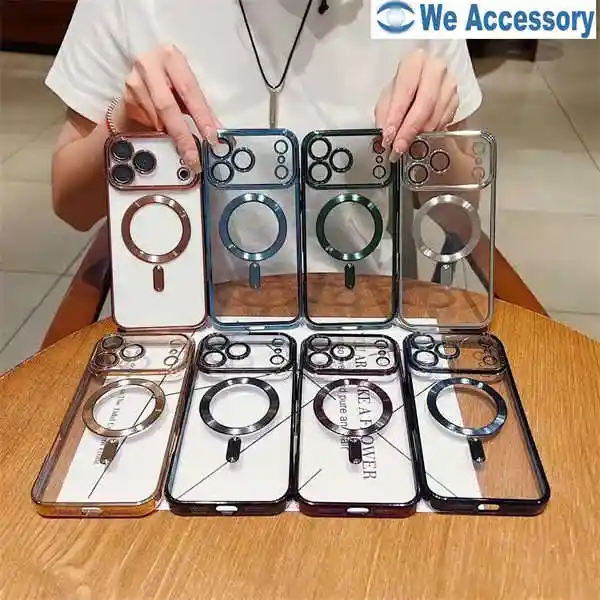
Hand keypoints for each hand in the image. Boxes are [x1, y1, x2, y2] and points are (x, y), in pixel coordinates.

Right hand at [113, 45, 220, 169]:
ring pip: (154, 117)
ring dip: (167, 132)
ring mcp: (133, 80)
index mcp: (171, 58)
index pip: (190, 91)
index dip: (202, 117)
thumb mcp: (185, 89)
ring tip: (175, 138)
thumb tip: (218, 132)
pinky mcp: (124, 97)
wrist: (140, 77)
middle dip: (183, 136)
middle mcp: (149, 64)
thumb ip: (201, 109)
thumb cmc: (169, 82)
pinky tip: (158, 127)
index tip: (211, 138)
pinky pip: (143, 121)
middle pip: (167, 106)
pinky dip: (154, 129)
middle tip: (193, 157)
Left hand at [374, 49, 458, 157]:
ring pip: (437, 113)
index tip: (388, 135)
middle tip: (399, 147)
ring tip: (406, 145)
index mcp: (415, 61)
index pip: (406, 89)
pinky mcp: (456, 98)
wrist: (421, 83)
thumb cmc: (402, 89)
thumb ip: (385, 115)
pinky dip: (432, 132)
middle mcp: (436, 68)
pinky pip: (445, 120)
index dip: (396, 115)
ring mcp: (449, 83)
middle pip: (425, 102)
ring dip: (420, 134)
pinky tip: (421, 137)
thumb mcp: (388, 97)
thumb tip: (385, 135)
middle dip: (410, 128)